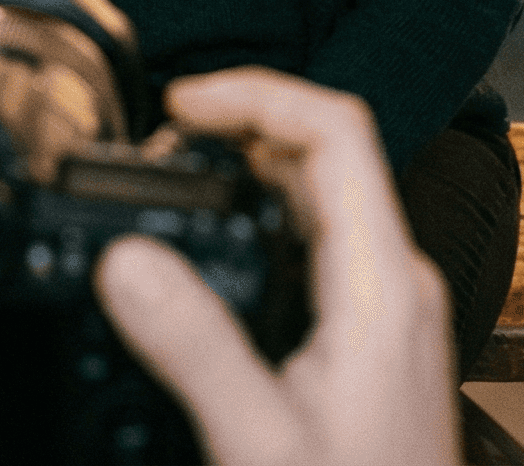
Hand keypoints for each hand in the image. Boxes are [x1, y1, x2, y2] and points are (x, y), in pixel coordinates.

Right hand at [93, 67, 457, 465]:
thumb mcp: (255, 442)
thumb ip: (192, 346)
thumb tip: (125, 259)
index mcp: (383, 287)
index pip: (336, 132)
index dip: (256, 92)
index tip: (179, 102)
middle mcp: (397, 286)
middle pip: (326, 156)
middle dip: (240, 129)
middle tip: (158, 139)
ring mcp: (389, 314)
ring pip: (322, 202)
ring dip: (249, 174)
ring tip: (174, 174)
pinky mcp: (371, 343)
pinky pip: (320, 249)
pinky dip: (261, 225)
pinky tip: (211, 251)